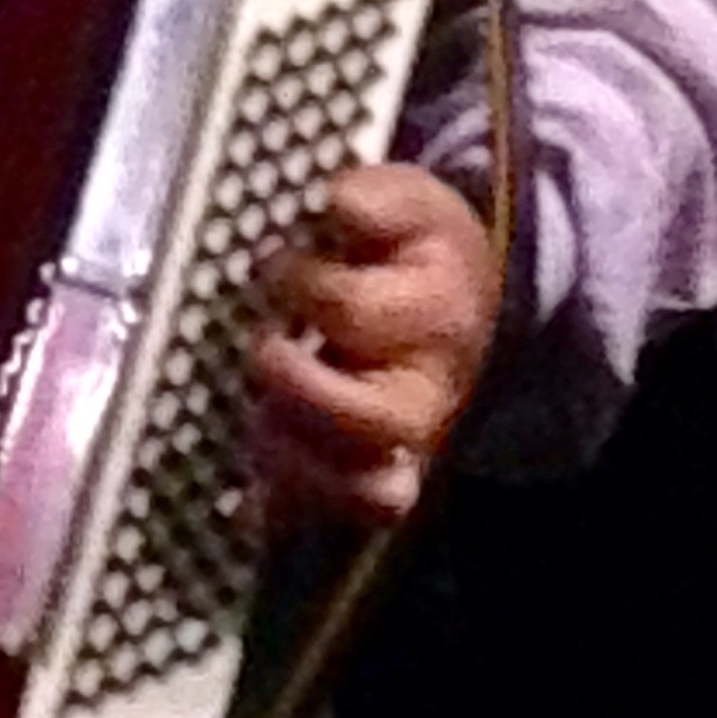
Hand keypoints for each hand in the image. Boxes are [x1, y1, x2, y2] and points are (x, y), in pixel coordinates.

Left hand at [249, 164, 498, 524]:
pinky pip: (343, 520)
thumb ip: (372, 197)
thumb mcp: (407, 201)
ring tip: (258, 413)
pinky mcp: (377, 483)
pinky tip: (252, 477)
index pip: (354, 313)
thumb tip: (333, 205)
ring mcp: (406, 449)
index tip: (274, 264)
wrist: (464, 300)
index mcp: (438, 314)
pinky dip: (293, 505)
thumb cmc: (415, 248)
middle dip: (296, 387)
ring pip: (367, 491)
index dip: (299, 287)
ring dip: (295, 456)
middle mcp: (428, 394)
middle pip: (370, 422)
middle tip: (264, 345)